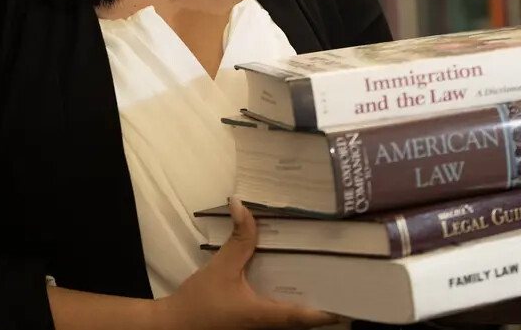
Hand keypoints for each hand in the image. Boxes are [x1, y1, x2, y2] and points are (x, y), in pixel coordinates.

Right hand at [155, 198, 340, 329]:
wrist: (172, 326)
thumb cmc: (200, 302)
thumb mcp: (221, 267)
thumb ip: (237, 238)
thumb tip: (241, 203)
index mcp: (264, 315)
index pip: (303, 317)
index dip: (327, 311)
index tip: (348, 300)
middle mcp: (265, 326)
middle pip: (301, 319)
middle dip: (320, 302)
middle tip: (337, 278)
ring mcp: (257, 327)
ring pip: (287, 317)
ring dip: (302, 301)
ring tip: (319, 276)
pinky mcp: (248, 323)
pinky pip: (274, 313)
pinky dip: (284, 300)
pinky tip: (285, 281)